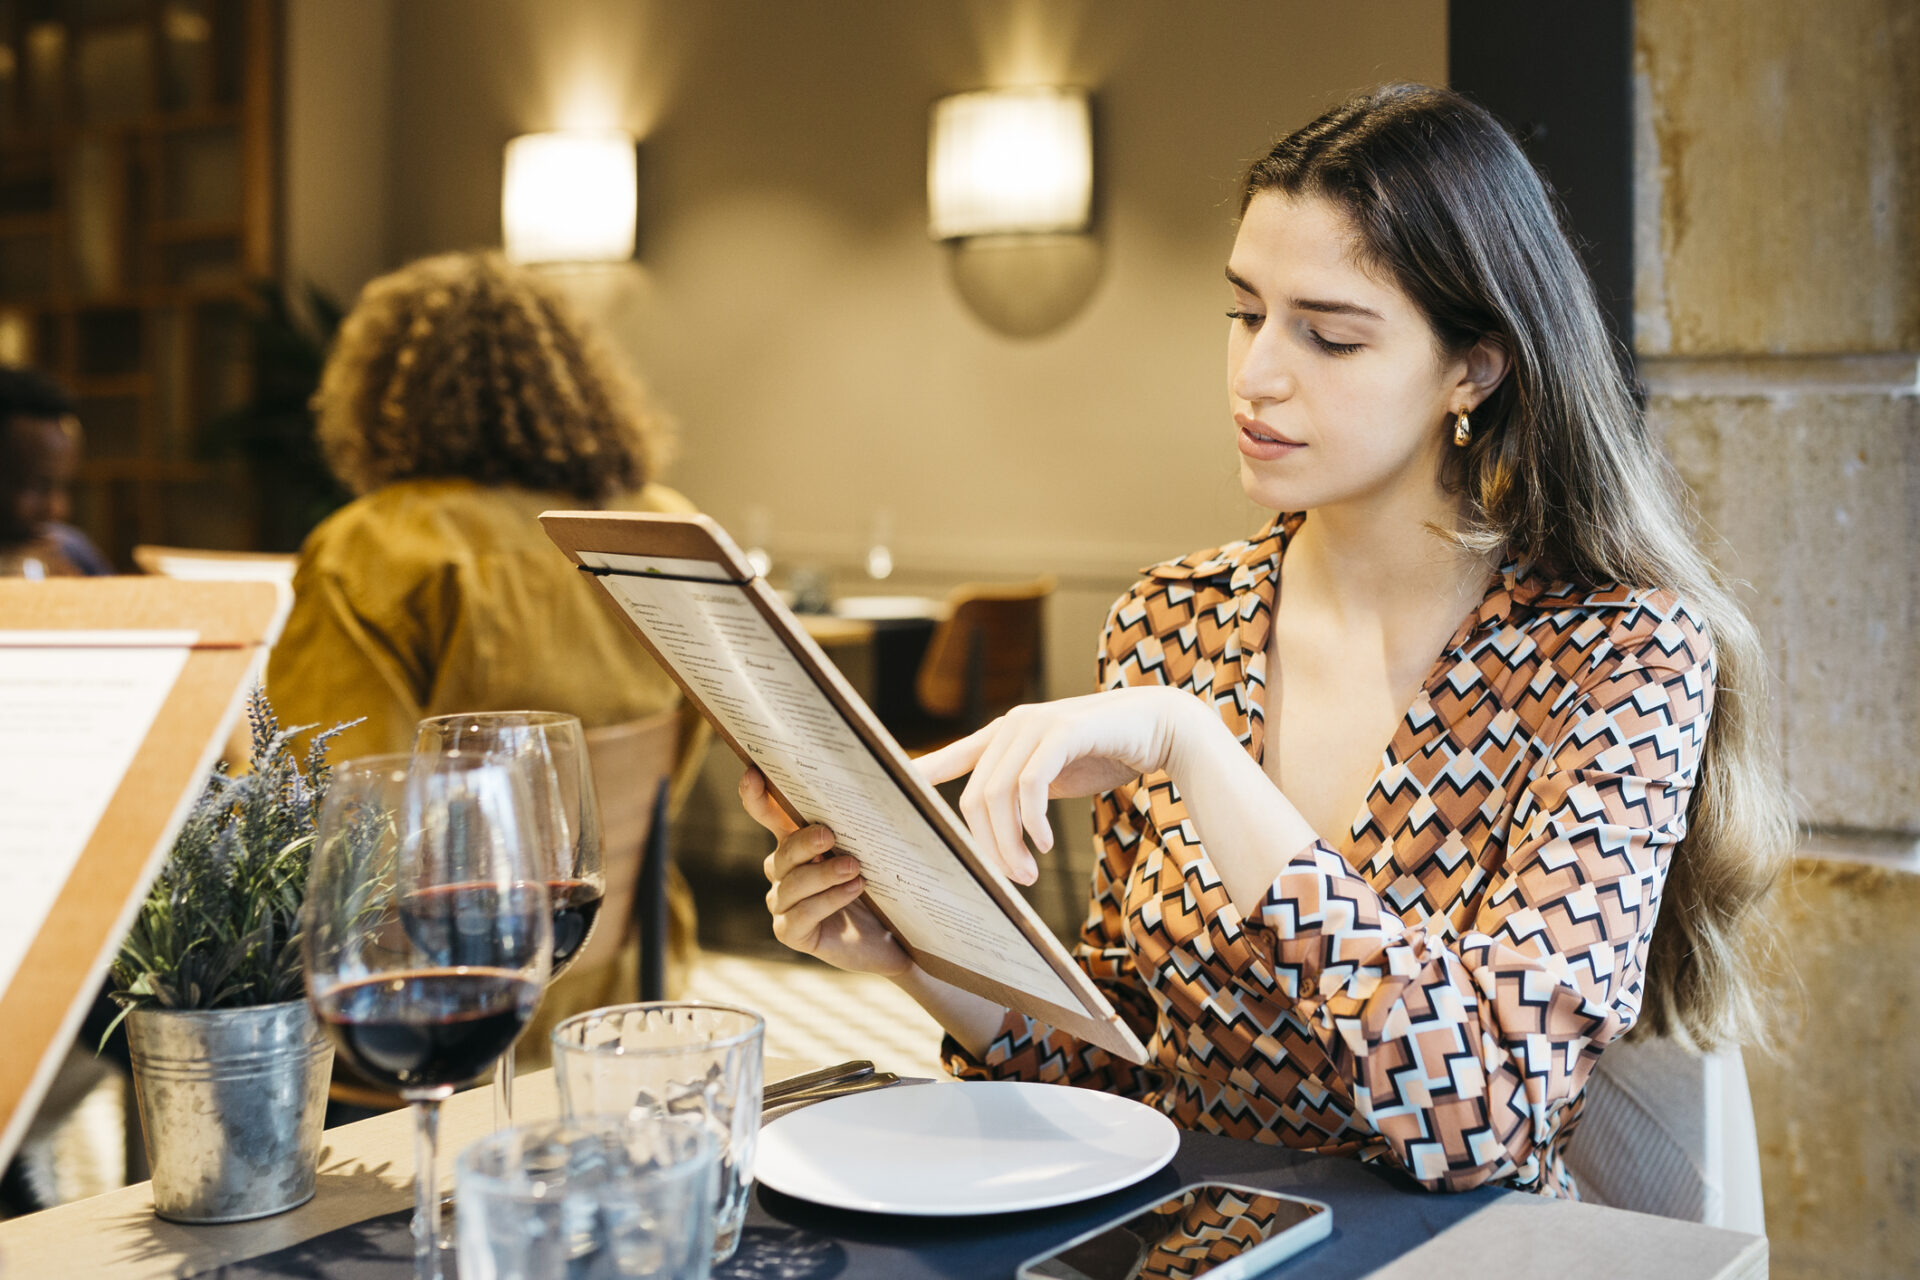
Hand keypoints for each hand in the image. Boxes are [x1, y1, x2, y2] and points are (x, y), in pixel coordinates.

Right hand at [739, 767, 912, 976]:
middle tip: (830, 835)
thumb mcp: (885, 845)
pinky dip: (827, 901)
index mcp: (798, 841)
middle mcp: (783, 871)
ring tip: (854, 868)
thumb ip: (884, 811)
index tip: (754, 774)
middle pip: (783, 850)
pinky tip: (853, 890)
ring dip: (822, 874)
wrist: (897, 936)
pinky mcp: (791, 932)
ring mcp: (783, 903)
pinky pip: (801, 914)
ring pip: (792, 883)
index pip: (768, 814)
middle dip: (804, 841)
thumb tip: (917, 766)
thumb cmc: (885, 885)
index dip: (756, 796)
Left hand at [916, 686, 1205, 885]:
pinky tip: (1047, 843)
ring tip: (1029, 872)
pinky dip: (1034, 820)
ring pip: (999, 793)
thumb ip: (1023, 791)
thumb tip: (1000, 832)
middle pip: (975, 796)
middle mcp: (1012, 725)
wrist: (1159, 727)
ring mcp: (1034, 724)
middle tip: (1013, 881)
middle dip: (988, 845)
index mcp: (1004, 735)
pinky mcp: (1063, 730)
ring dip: (1011, 842)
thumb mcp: (1055, 773)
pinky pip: (1031, 782)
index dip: (919, 775)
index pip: (950, 757)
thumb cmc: (1106, 753)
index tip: (889, 798)